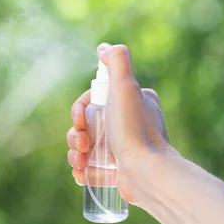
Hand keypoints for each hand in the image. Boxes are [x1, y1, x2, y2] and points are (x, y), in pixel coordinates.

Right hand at [66, 43, 172, 202]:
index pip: (95, 99)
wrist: (147, 173)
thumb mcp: (125, 87)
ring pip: (87, 146)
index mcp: (134, 101)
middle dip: (76, 134)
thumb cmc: (134, 130)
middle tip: (82, 144)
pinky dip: (83, 171)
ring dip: (75, 154)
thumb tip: (103, 48)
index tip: (79, 119)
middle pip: (88, 124)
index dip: (80, 109)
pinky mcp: (120, 171)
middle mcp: (131, 122)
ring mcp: (125, 147)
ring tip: (80, 163)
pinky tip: (81, 175)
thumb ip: (117, 60)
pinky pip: (93, 168)